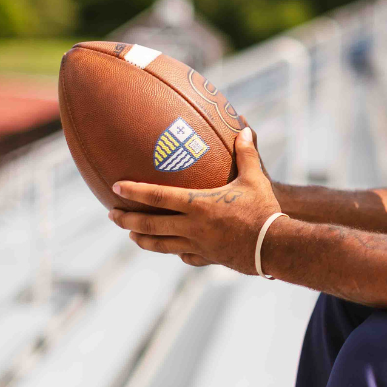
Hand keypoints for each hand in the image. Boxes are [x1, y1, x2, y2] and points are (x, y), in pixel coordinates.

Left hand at [109, 127, 281, 274]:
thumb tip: (244, 129)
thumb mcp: (255, 179)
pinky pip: (186, 257)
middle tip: (112, 215)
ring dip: (143, 239)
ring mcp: (198, 246)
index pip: (157, 197)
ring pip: (162, 245)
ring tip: (132, 236)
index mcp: (198, 205)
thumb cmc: (264, 209)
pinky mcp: (209, 258)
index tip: (114, 188)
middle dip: (127, 219)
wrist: (274, 246)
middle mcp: (192, 227)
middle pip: (150, 224)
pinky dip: (176, 253)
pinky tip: (174, 252)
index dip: (134, 191)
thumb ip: (246, 154)